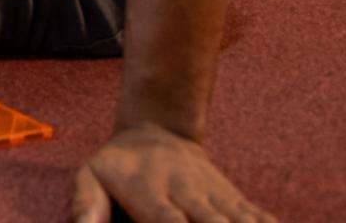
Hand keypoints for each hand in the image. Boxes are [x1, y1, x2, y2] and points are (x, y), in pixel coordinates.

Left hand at [72, 124, 271, 222]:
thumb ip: (86, 203)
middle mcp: (186, 192)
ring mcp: (214, 194)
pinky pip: (258, 215)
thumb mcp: (91, 177)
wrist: (156, 132)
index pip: (167, 219)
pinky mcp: (234, 198)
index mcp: (149, 191)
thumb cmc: (117, 167)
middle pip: (211, 222)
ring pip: (240, 219)